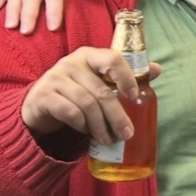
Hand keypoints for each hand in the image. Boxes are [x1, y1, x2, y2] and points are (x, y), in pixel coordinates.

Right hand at [21, 48, 160, 145]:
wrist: (39, 104)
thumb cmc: (76, 91)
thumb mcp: (99, 81)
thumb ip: (125, 76)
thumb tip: (157, 69)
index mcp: (89, 56)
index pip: (112, 58)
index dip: (126, 77)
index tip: (133, 96)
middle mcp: (71, 63)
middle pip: (101, 91)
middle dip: (117, 116)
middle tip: (126, 134)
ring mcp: (54, 78)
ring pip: (87, 104)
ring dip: (100, 125)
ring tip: (108, 139)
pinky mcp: (42, 96)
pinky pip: (69, 112)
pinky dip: (81, 125)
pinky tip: (86, 131)